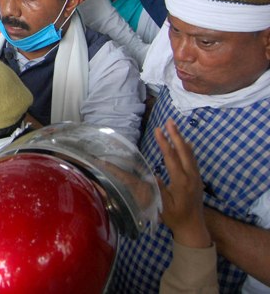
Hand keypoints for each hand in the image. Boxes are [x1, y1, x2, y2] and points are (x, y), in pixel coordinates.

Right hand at [155, 118, 210, 248]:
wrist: (194, 228)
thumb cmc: (175, 218)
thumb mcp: (163, 205)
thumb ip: (159, 189)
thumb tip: (151, 174)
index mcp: (181, 182)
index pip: (172, 158)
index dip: (165, 143)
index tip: (158, 130)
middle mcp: (191, 177)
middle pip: (184, 151)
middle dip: (175, 135)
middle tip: (169, 121)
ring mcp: (196, 177)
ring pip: (190, 154)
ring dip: (181, 139)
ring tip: (174, 127)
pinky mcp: (197, 179)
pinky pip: (193, 159)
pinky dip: (188, 148)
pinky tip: (187, 143)